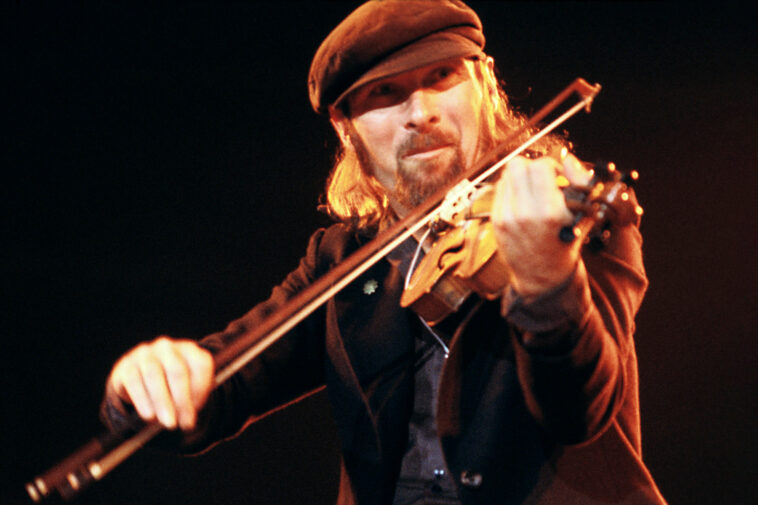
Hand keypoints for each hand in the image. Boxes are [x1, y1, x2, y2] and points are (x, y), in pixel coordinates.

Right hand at [105, 336, 214, 430]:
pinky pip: (134, 381)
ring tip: (168, 422)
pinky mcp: (127, 364)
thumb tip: (187, 419)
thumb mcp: (190, 389)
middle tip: (183, 423)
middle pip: (177, 371)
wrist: (141, 377)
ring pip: (154, 375)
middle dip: (181, 400)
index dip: (201, 391)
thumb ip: (193, 399)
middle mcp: (168, 347)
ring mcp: (146, 353)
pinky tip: (149, 415)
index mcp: (190, 350)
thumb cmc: (173, 386)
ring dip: (162, 402)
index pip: (201, 366)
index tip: (196, 413)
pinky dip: (142, 400)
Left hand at [491, 152, 591, 296]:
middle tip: (543, 180)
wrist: (542, 275)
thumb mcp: (583, 214)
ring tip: (533, 191)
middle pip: (518, 165)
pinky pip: (499, 189)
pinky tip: (523, 201)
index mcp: (549, 212)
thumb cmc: (566, 242)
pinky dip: (512, 189)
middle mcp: (524, 214)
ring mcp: (505, 217)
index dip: (552, 166)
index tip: (558, 177)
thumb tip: (568, 159)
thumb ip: (581, 182)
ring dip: (521, 177)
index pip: (540, 165)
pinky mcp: (495, 220)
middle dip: (533, 167)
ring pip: (506, 175)